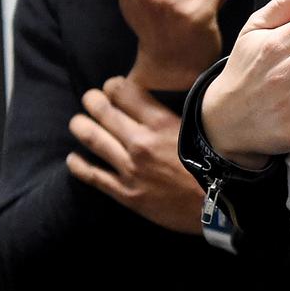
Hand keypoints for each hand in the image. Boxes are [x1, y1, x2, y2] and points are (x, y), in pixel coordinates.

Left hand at [67, 76, 204, 233]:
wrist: (216, 204)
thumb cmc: (214, 164)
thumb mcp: (199, 130)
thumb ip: (176, 115)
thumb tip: (161, 102)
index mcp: (162, 123)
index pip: (126, 92)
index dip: (115, 86)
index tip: (113, 86)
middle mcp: (141, 142)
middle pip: (104, 112)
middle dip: (92, 100)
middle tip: (89, 98)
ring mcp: (130, 168)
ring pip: (93, 139)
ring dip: (80, 126)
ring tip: (77, 121)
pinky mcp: (125, 193)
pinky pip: (93, 176)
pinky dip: (78, 165)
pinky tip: (73, 158)